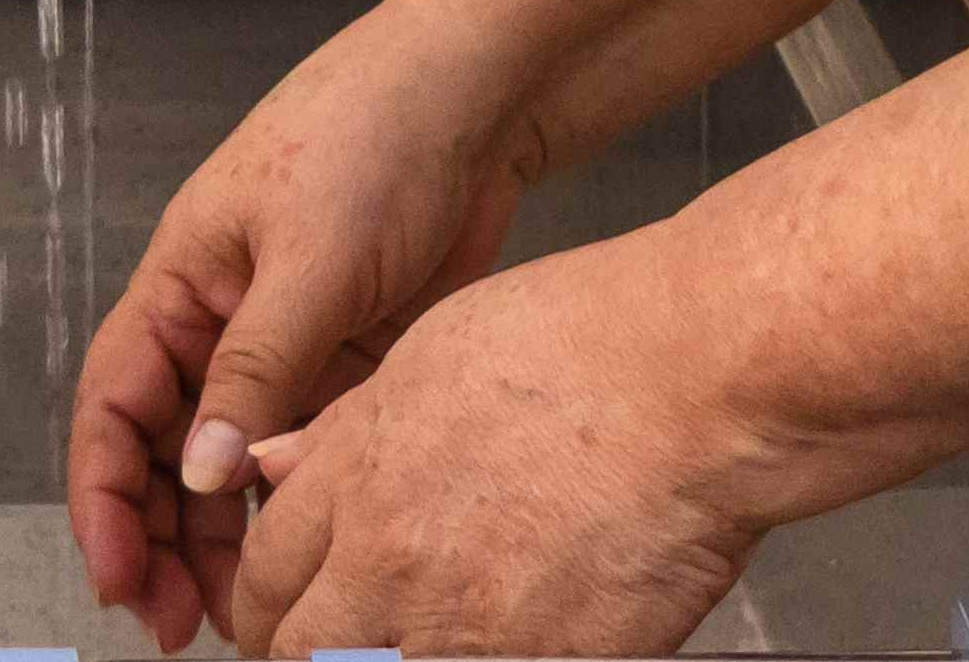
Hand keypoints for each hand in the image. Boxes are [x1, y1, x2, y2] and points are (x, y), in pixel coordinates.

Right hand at [71, 12, 533, 651]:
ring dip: (225, 537)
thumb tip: (200, 474)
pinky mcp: (348, 361)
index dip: (102, 497)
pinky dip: (292, 504)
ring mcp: (285, 345)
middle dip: (160, 539)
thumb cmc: (377, 133)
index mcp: (183, 282)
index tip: (116, 576)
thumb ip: (255, 372)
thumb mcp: (307, 258)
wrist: (481, 92)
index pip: (113, 405)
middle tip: (179, 625)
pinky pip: (300, 450)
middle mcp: (220, 321)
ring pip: (231, 464)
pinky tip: (306, 553)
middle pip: (165, 451)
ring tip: (243, 611)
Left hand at [223, 231, 777, 659]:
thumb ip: (345, 427)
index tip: (281, 611)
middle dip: (307, 652)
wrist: (702, 383)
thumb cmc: (590, 339)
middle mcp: (394, 561)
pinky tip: (511, 643)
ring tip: (435, 639)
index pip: (267, 572)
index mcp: (360, 474)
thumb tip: (273, 466)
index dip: (265, 601)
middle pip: (301, 650)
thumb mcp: (438, 348)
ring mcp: (466, 628)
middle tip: (336, 648)